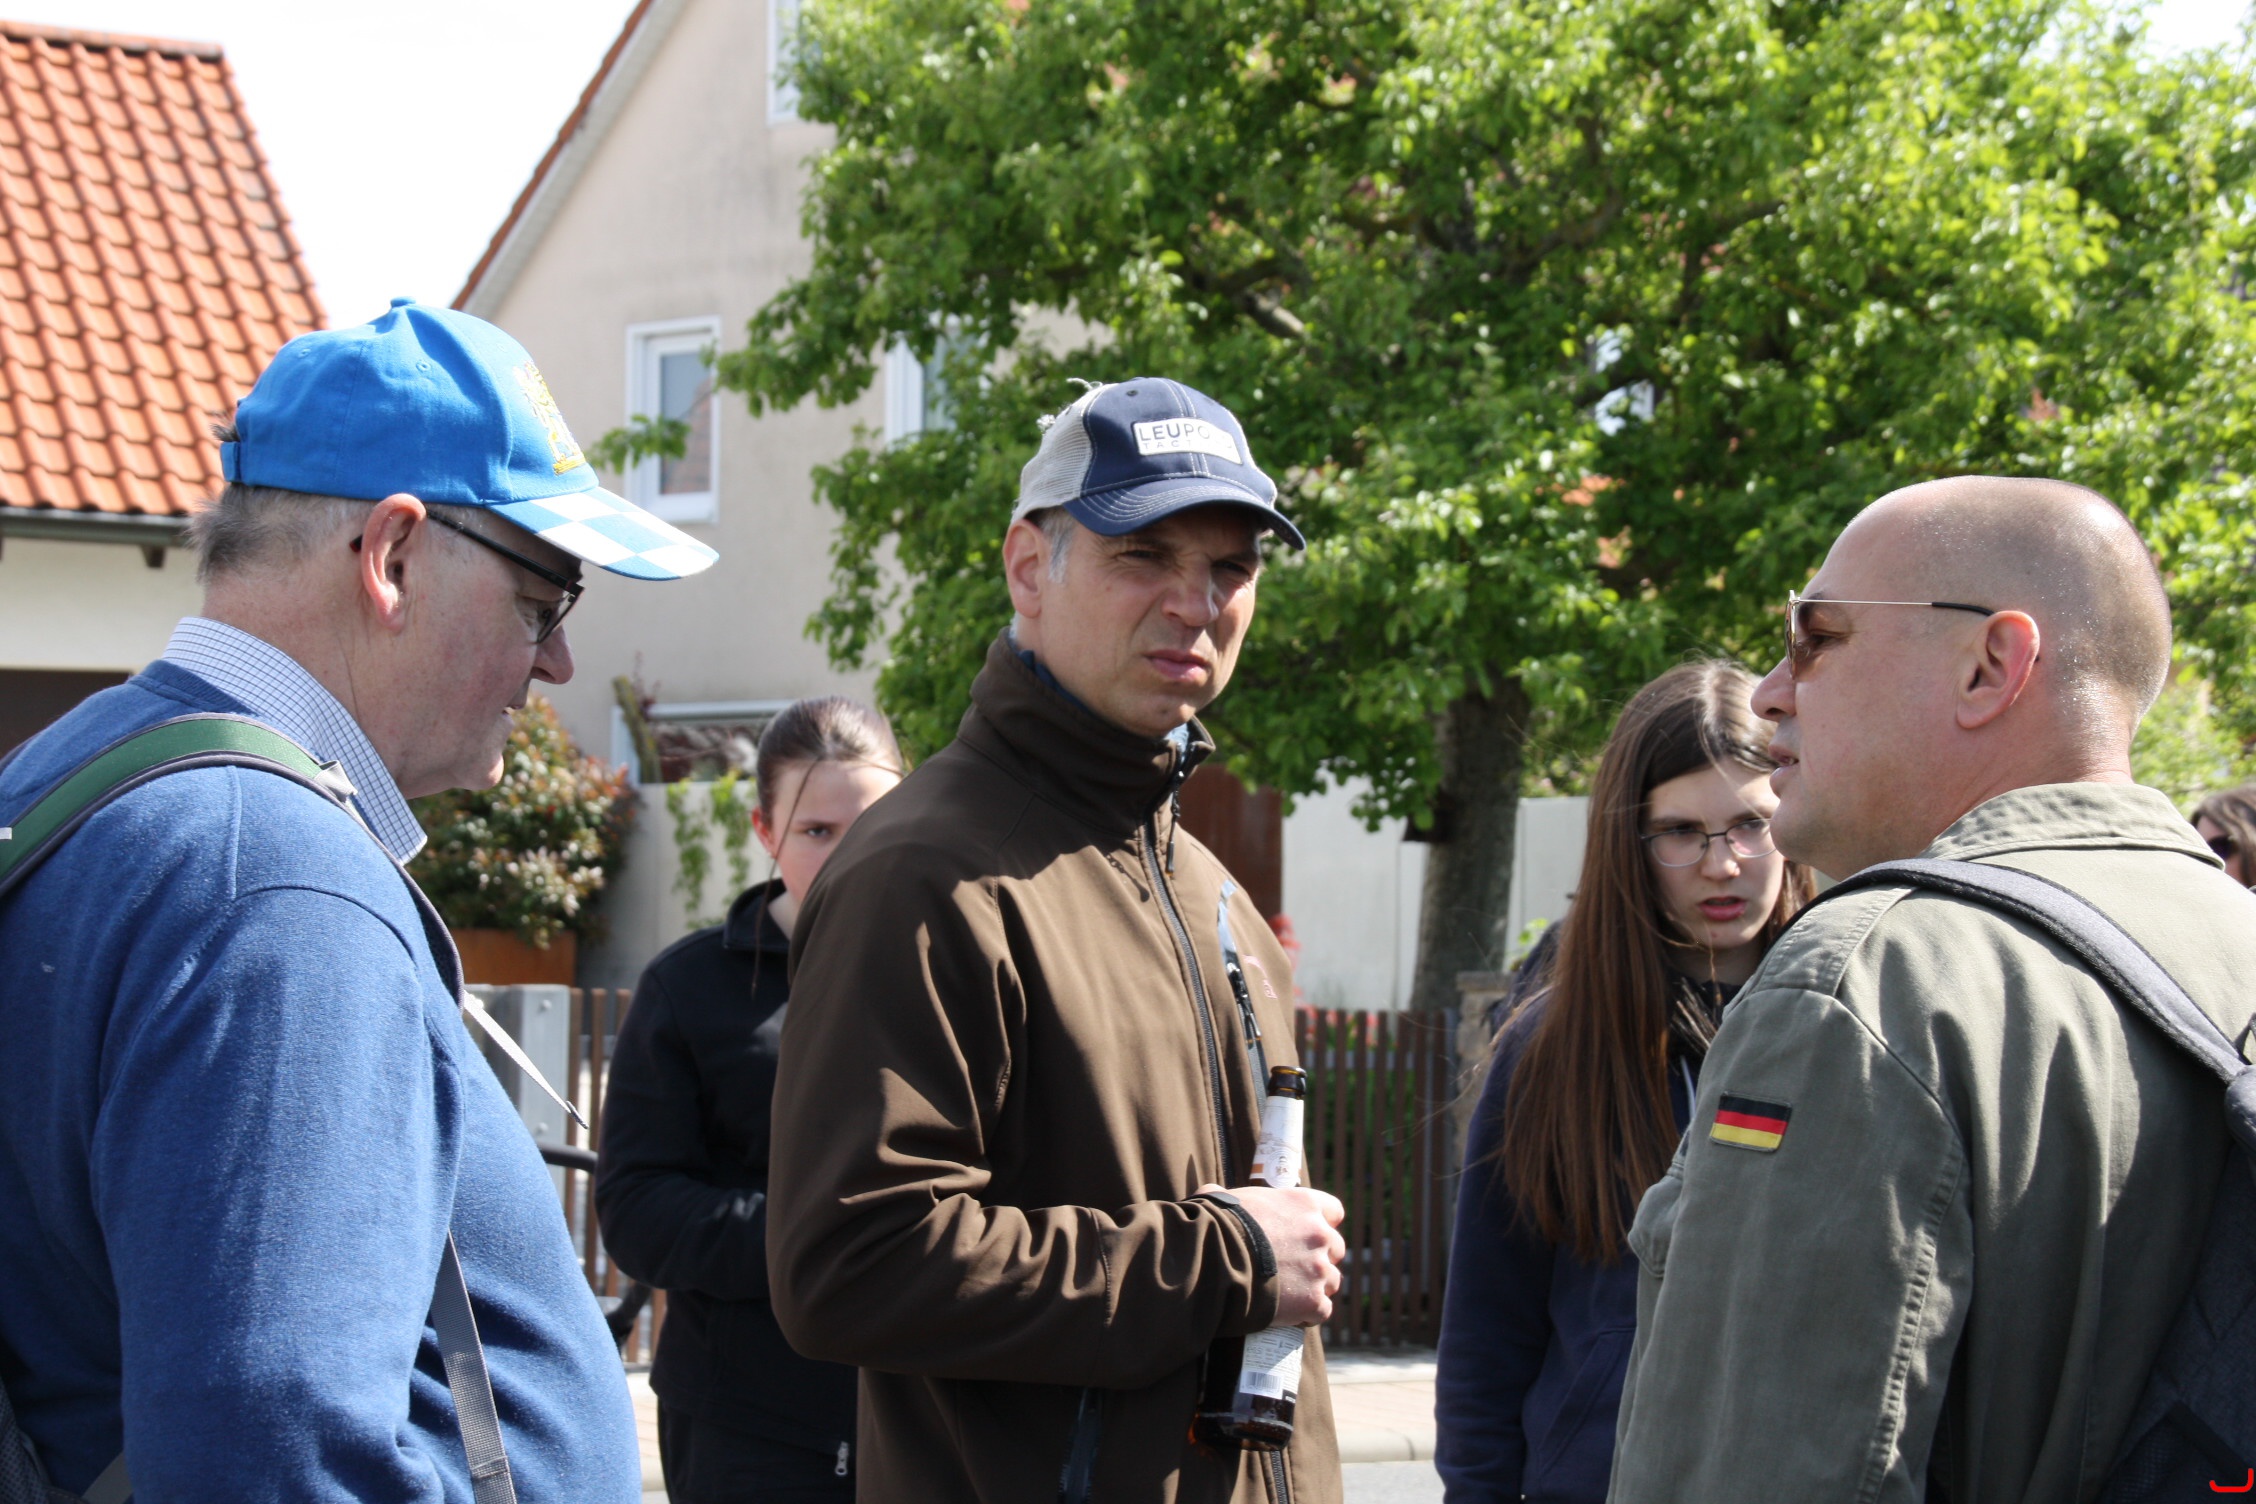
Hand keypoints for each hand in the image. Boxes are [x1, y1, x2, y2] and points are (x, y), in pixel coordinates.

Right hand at [1199, 1183, 1345, 1327]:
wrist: (1213, 1262)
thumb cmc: (1215, 1227)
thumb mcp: (1222, 1199)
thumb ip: (1228, 1195)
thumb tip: (1211, 1192)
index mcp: (1303, 1204)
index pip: (1333, 1211)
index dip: (1321, 1224)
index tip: (1307, 1235)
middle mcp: (1319, 1233)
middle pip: (1335, 1248)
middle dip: (1319, 1258)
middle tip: (1295, 1268)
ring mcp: (1319, 1269)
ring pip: (1332, 1281)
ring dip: (1316, 1287)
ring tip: (1290, 1295)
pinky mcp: (1313, 1301)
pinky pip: (1322, 1311)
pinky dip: (1308, 1314)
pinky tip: (1289, 1314)